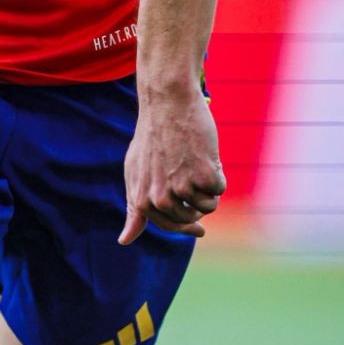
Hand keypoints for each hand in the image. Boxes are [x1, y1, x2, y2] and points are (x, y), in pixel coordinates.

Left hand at [119, 89, 224, 243]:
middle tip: (192, 175)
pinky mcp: (204, 177)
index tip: (200, 230)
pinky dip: (218, 175)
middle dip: (198, 204)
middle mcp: (160, 198)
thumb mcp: (135, 173)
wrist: (166, 104)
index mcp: (142, 200)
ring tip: (195, 161)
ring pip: (208, 205)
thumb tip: (124, 240)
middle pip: (191, 218)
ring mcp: (182, 188)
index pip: (170, 226)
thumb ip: (134, 207)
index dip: (186, 227)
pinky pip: (219, 189)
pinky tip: (205, 155)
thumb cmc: (152, 137)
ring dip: (208, 187)